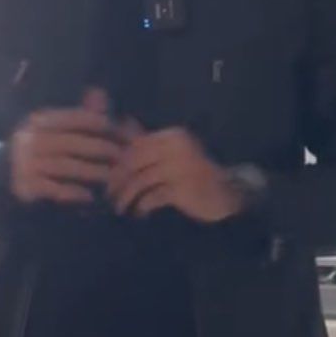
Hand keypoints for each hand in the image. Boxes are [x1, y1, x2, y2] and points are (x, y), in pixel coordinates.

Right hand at [8, 88, 123, 205]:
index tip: (118, 129)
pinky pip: (55, 189)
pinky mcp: (26, 186)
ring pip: (67, 166)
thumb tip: (101, 94)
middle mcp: (32, 139)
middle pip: (73, 142)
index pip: (74, 118)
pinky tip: (90, 196)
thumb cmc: (37, 147)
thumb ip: (78, 114)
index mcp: (40, 120)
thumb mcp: (53, 127)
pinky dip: (74, 193)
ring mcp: (27, 163)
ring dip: (93, 172)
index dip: (98, 122)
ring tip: (112, 176)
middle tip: (121, 155)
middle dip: (101, 148)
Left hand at [106, 123, 244, 222]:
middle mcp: (177, 147)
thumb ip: (149, 144)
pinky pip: (153, 197)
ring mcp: (182, 167)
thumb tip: (121, 122)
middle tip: (109, 195)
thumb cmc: (194, 173)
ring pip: (141, 180)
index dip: (118, 162)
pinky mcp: (184, 189)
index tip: (108, 177)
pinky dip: (142, 206)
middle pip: (134, 161)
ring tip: (120, 208)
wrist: (228, 193)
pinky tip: (140, 214)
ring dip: (126, 196)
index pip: (135, 145)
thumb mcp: (173, 153)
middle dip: (117, 180)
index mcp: (172, 136)